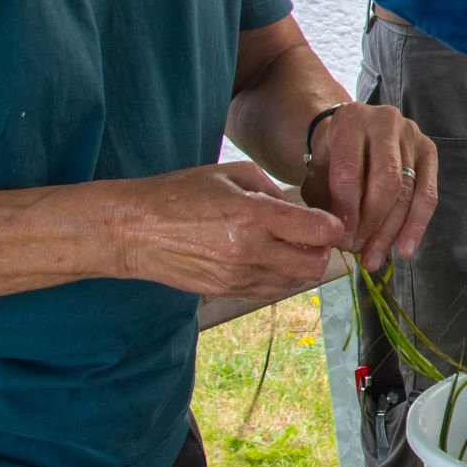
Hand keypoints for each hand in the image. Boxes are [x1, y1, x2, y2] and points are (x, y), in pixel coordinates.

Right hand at [111, 162, 342, 300]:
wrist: (134, 230)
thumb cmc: (180, 193)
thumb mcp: (231, 174)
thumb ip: (273, 190)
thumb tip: (301, 210)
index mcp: (253, 216)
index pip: (319, 231)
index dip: (333, 226)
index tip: (328, 220)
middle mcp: (249, 251)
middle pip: (314, 266)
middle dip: (320, 250)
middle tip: (309, 235)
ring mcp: (238, 277)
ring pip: (295, 283)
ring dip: (299, 266)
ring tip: (283, 245)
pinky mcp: (227, 292)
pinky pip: (271, 291)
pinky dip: (279, 278)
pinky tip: (265, 258)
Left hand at [302, 103, 439, 269]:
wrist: (352, 133)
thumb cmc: (332, 158)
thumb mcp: (317, 173)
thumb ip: (324, 201)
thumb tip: (339, 237)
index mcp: (350, 120)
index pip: (350, 170)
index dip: (346, 209)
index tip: (340, 238)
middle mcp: (385, 121)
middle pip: (386, 180)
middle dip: (372, 222)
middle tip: (357, 249)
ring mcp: (411, 134)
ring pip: (408, 191)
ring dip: (391, 232)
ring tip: (374, 260)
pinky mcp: (429, 150)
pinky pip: (428, 194)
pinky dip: (416, 226)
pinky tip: (404, 249)